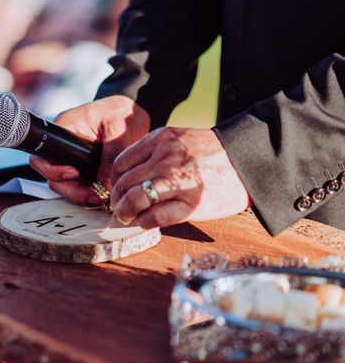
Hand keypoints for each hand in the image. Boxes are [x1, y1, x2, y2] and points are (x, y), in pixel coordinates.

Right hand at [29, 95, 149, 203]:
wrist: (132, 111)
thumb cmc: (121, 112)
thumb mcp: (118, 128)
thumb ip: (111, 156)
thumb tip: (105, 186)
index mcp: (64, 129)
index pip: (44, 156)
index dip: (54, 171)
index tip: (75, 174)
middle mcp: (63, 146)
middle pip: (52, 176)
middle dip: (71, 190)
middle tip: (93, 195)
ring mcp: (71, 158)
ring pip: (65, 185)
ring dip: (80, 195)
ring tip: (101, 197)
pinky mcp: (83, 167)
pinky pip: (79, 185)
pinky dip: (88, 193)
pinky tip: (102, 195)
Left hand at [110, 127, 250, 227]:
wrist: (248, 161)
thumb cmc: (212, 154)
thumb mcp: (179, 140)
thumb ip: (154, 153)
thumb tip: (128, 178)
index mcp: (160, 140)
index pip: (120, 163)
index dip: (114, 181)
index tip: (117, 189)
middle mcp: (165, 159)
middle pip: (124, 183)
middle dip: (117, 200)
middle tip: (119, 208)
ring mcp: (177, 182)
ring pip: (135, 200)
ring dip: (126, 212)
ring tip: (127, 217)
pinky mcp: (190, 204)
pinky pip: (155, 217)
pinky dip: (144, 222)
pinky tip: (145, 222)